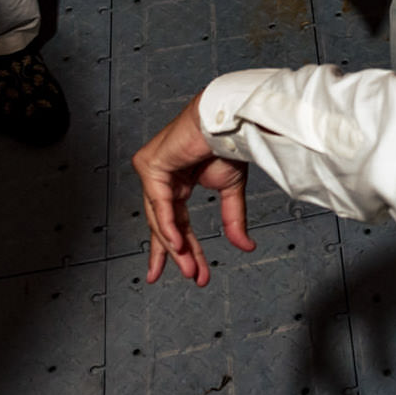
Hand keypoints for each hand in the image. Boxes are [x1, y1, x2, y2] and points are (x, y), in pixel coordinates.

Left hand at [131, 94, 255, 285]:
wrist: (230, 119)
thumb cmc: (229, 141)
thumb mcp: (231, 190)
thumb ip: (232, 220)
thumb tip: (245, 246)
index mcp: (177, 182)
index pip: (176, 222)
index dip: (185, 250)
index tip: (195, 273)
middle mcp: (162, 178)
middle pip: (163, 224)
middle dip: (176, 254)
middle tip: (190, 275)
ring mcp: (153, 171)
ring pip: (159, 217)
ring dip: (175, 245)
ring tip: (190, 266)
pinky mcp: (150, 165)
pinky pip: (158, 202)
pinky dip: (168, 225)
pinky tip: (177, 243)